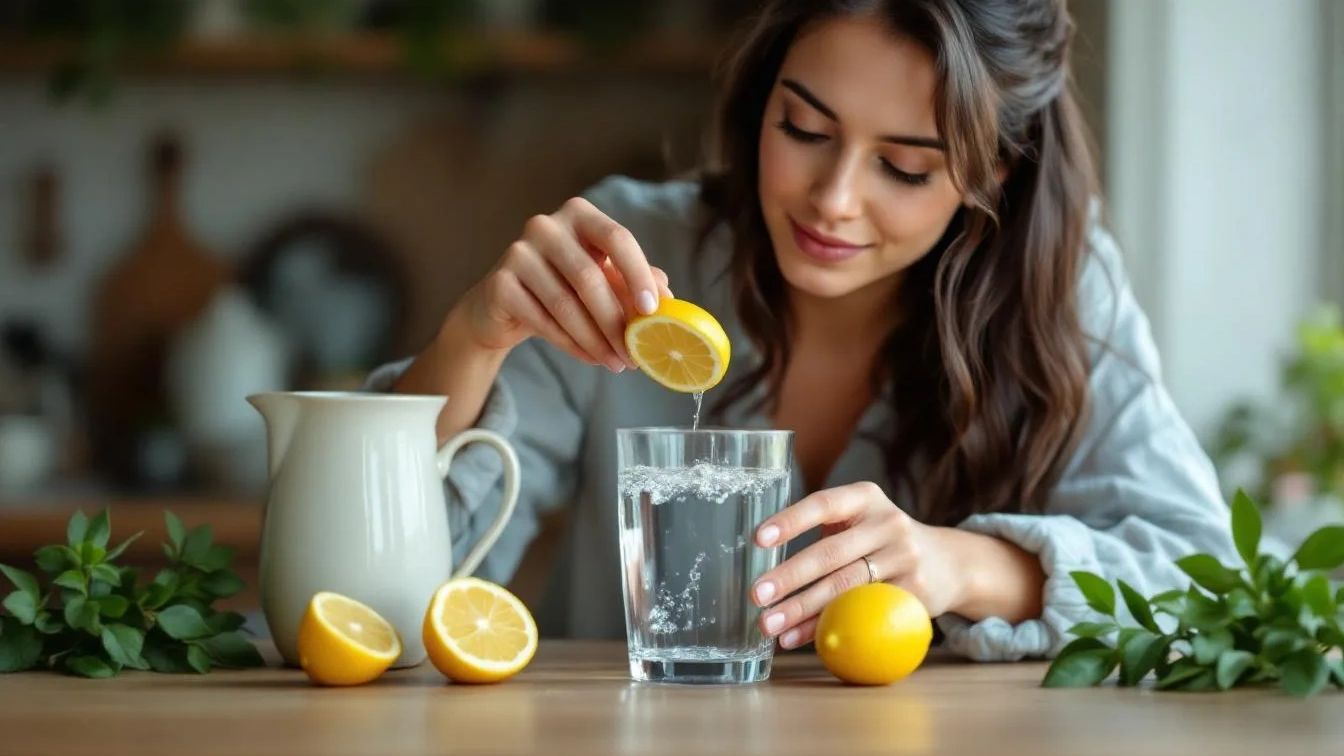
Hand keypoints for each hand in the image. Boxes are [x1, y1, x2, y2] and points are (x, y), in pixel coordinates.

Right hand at [452, 196, 672, 371]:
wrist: (503, 306)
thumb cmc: (562, 287)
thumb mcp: (602, 279)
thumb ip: (633, 282)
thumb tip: (668, 298)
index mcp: (578, 214)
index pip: (616, 237)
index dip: (637, 273)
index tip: (653, 310)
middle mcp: (545, 226)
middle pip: (590, 277)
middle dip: (616, 322)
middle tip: (635, 353)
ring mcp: (518, 252)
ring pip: (566, 305)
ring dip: (597, 340)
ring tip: (616, 363)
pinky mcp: (500, 284)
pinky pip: (543, 321)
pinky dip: (572, 345)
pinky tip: (591, 358)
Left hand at [750, 481, 963, 649]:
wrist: (948, 562)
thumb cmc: (882, 541)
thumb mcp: (860, 520)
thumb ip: (823, 533)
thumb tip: (765, 568)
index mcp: (866, 497)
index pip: (823, 503)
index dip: (790, 521)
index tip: (758, 539)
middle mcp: (888, 523)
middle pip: (830, 553)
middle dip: (789, 576)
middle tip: (757, 594)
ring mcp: (905, 558)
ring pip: (845, 588)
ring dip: (802, 609)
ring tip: (769, 624)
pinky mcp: (914, 593)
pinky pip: (862, 612)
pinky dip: (826, 627)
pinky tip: (799, 637)